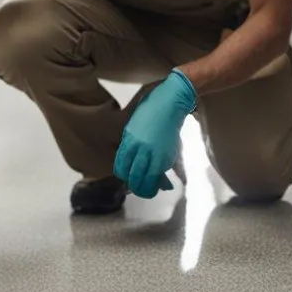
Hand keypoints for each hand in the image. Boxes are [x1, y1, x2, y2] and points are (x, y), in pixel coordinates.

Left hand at [114, 70, 195, 197]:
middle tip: (139, 187)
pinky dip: (159, 181)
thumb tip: (134, 159)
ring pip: (145, 180)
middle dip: (135, 186)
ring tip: (149, 190)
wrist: (171, 101)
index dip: (124, 176)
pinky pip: (160, 174)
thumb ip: (132, 145)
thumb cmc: (151, 110)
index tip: (128, 177)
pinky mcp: (167, 154)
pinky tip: (162, 183)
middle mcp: (138, 149)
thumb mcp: (134, 127)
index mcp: (128, 140)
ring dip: (146, 189)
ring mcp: (153, 152)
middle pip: (131, 177)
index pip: (120, 167)